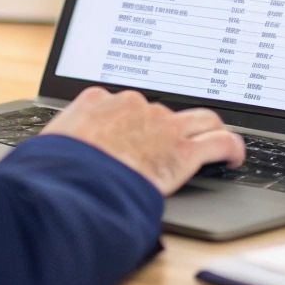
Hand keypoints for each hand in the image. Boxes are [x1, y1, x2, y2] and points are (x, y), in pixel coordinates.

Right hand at [40, 87, 245, 194]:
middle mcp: (133, 104)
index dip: (136, 119)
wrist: (71, 184)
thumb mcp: (50, 145)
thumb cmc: (54, 172)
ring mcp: (160, 124)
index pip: (125, 102)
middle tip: (169, 147)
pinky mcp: (182, 150)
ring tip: (213, 144)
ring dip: (207, 130)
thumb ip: (65, 139)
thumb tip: (59, 152)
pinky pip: (219, 142)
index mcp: (98, 99)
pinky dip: (232, 148)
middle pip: (160, 111)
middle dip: (166, 128)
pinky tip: (234, 158)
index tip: (141, 131)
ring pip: (199, 118)